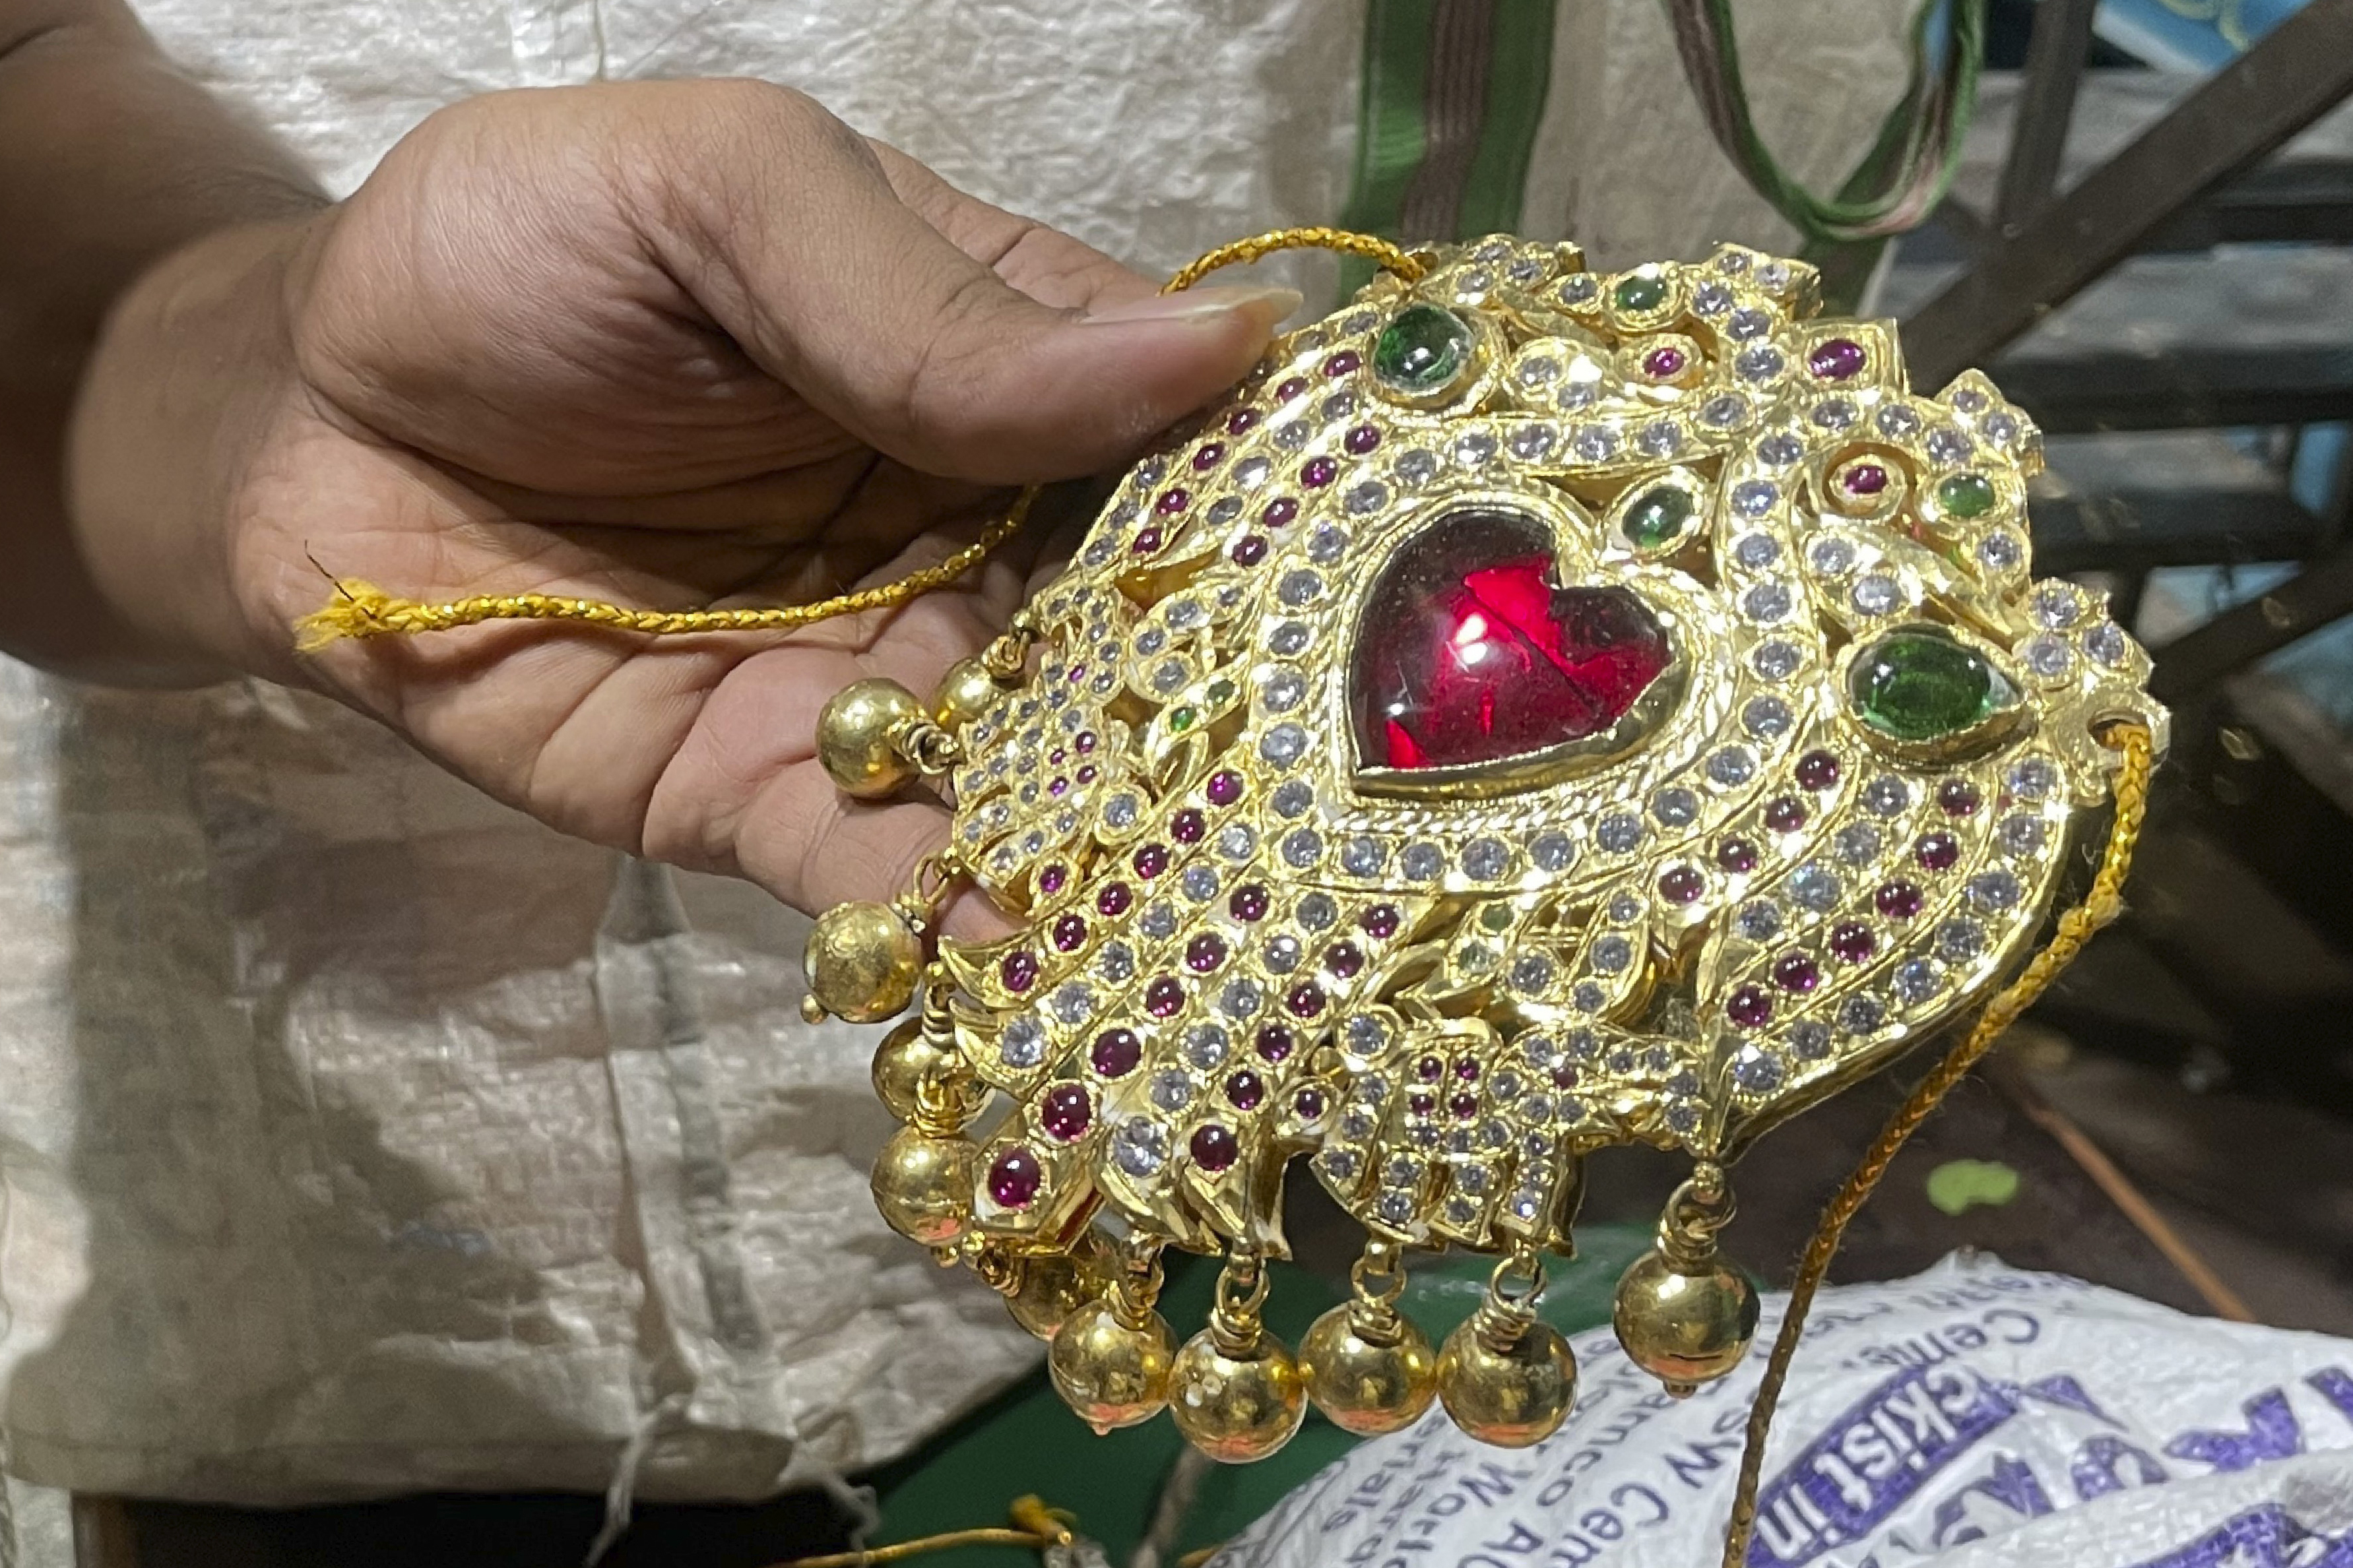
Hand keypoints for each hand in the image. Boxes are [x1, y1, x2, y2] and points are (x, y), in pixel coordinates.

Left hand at [69, 81, 1294, 924]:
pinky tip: (1030, 966)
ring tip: (1242, 926)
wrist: (294, 436)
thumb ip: (926, 299)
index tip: (1421, 576)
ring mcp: (900, 679)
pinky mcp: (783, 800)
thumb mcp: (714, 197)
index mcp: (1005, 357)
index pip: (1197, 430)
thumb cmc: (510, 264)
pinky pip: (900, 872)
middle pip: (1164, 630)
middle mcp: (989, 530)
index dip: (1302, 499)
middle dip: (1252, 712)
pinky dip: (966, 925)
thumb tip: (1209, 364)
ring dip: (1140, 846)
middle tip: (1370, 803)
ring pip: (1059, 773)